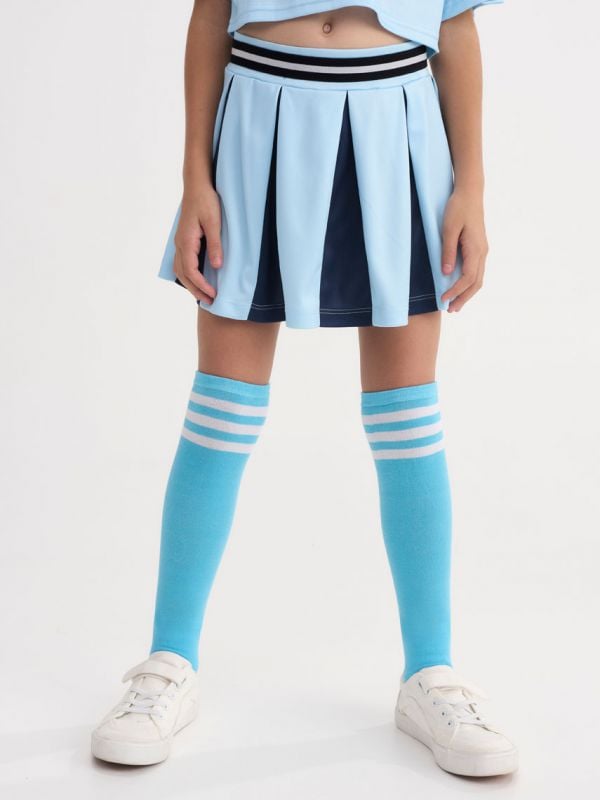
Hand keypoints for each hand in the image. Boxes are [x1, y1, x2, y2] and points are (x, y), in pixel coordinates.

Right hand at [173, 187, 223, 302]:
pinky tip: (198, 279)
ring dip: (191, 284)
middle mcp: (180, 243)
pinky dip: (189, 274)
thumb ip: (215, 245)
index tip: (213, 294)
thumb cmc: (206, 201)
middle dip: (195, 290)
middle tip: (209, 301)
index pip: (191, 270)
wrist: (196, 185)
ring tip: (203, 295)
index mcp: (186, 241)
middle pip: (183, 274)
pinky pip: (182, 262)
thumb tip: (216, 267)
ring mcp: (180, 242)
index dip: (201, 285)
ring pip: (180, 269)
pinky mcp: (184, 239)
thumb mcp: (215, 223)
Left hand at [440, 189, 488, 312]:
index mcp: (476, 249)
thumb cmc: (457, 208)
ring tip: (455, 305)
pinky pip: (476, 271)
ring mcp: (482, 250)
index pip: (467, 277)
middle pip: (476, 283)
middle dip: (463, 298)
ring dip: (467, 293)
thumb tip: (446, 273)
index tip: (443, 300)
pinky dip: (469, 284)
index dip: (456, 291)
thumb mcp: (448, 229)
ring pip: (478, 279)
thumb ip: (447, 251)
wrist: (470, 193)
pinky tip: (461, 289)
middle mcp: (482, 252)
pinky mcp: (479, 248)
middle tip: (451, 310)